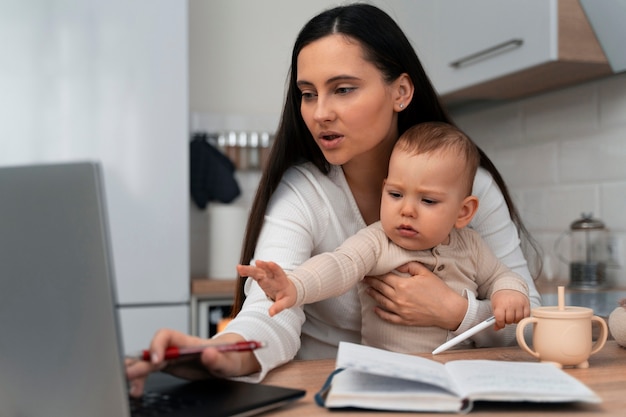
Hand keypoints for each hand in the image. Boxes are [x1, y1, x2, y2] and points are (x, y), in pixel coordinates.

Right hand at [125, 329, 259, 397]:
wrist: (229, 360)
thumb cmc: (230, 356)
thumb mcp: (229, 360)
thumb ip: (219, 358)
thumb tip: (208, 353)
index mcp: (189, 343)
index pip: (166, 336)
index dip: (158, 345)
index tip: (157, 360)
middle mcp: (176, 348)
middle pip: (153, 351)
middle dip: (140, 362)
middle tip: (131, 375)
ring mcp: (171, 357)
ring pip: (147, 361)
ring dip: (136, 371)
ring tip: (132, 387)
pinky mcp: (169, 366)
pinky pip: (150, 370)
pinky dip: (141, 378)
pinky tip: (137, 388)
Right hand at [236, 260, 296, 315]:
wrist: (287, 290)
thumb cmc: (287, 296)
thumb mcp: (286, 302)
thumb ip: (278, 307)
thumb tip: (271, 313)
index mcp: (282, 280)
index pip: (279, 272)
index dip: (275, 267)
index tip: (270, 263)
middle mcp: (273, 276)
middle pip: (266, 270)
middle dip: (262, 266)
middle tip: (257, 263)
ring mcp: (266, 276)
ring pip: (257, 271)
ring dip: (249, 269)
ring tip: (240, 268)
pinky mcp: (260, 278)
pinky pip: (253, 274)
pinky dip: (246, 271)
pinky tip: (239, 269)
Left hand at [362, 261, 466, 329]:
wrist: (448, 310)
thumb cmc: (439, 291)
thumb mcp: (425, 273)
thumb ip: (409, 266)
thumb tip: (397, 265)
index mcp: (402, 285)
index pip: (384, 277)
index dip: (375, 273)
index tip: (368, 270)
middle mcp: (398, 298)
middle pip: (380, 288)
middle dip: (371, 282)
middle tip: (363, 278)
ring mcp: (400, 310)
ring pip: (381, 301)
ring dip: (373, 295)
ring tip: (367, 290)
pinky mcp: (404, 320)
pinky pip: (388, 317)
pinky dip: (380, 313)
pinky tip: (375, 309)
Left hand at [491, 289, 529, 329]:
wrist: (510, 286)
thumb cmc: (501, 297)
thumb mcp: (495, 306)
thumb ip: (495, 317)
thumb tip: (496, 328)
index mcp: (501, 304)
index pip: (500, 319)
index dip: (500, 324)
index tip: (500, 323)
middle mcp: (510, 304)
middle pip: (510, 320)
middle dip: (507, 321)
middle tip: (506, 317)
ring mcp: (519, 304)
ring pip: (518, 319)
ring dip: (515, 320)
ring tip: (512, 315)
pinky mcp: (526, 304)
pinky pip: (526, 316)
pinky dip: (522, 318)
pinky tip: (518, 314)